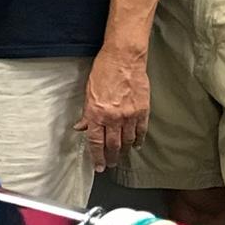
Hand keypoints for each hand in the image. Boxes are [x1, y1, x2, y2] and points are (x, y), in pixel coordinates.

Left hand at [78, 46, 148, 172]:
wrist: (124, 58)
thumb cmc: (103, 71)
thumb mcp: (88, 92)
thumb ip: (87, 113)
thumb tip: (81, 128)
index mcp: (97, 114)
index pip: (96, 142)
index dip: (97, 157)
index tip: (99, 166)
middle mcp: (114, 118)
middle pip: (113, 145)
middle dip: (111, 158)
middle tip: (111, 164)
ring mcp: (130, 115)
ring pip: (128, 140)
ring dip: (125, 151)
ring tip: (122, 156)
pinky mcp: (143, 110)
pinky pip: (141, 131)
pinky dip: (139, 140)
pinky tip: (137, 145)